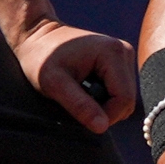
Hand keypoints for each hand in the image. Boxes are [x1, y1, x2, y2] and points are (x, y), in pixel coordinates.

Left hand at [15, 18, 135, 133]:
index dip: (106, 116)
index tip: (81, 118)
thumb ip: (79, 105)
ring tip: (79, 94)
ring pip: (124, 97)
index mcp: (113, 53)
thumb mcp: (53, 84)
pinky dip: (103, 97)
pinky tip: (85, 89)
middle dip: (104, 111)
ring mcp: (124, 55)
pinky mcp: (120, 61)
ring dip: (104, 104)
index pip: (124, 100)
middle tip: (76, 105)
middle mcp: (125, 52)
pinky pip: (119, 90)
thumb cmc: (40, 58)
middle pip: (127, 99)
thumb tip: (102, 128)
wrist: (37, 35)